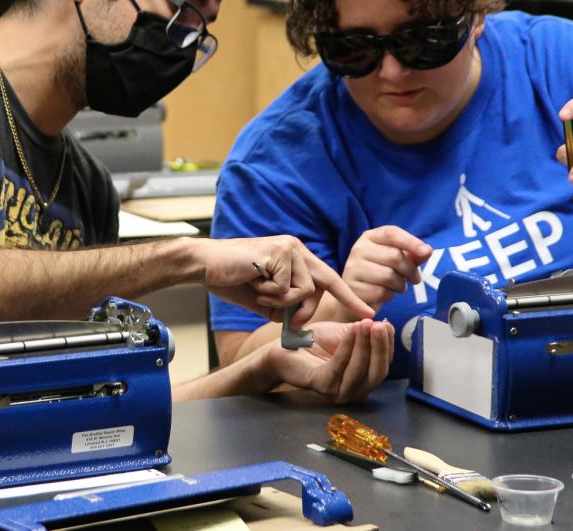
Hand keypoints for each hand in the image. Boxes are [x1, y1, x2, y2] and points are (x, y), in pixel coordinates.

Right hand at [195, 236, 374, 327]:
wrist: (204, 265)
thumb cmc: (231, 279)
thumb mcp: (265, 299)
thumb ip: (285, 307)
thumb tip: (300, 323)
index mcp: (296, 257)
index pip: (328, 279)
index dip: (349, 297)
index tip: (369, 313)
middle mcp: (297, 248)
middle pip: (319, 288)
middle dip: (301, 309)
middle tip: (274, 309)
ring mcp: (289, 248)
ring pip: (304, 290)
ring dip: (279, 300)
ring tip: (258, 289)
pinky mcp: (279, 253)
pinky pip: (286, 288)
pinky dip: (269, 294)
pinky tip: (253, 282)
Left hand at [262, 319, 393, 402]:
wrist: (285, 347)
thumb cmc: (315, 342)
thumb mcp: (345, 334)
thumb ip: (365, 333)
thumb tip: (386, 325)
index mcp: (363, 378)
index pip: (384, 364)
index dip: (387, 345)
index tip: (386, 324)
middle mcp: (354, 390)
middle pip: (377, 373)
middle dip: (380, 348)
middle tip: (379, 326)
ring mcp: (339, 391)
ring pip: (360, 370)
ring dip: (365, 345)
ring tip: (366, 325)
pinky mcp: (322, 386)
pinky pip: (339, 366)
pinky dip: (347, 347)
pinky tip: (352, 330)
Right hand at [342, 226, 431, 308]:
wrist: (355, 296)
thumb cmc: (380, 273)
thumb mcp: (396, 260)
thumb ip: (412, 254)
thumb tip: (427, 251)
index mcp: (370, 237)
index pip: (391, 233)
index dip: (411, 242)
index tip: (426, 252)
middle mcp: (358, 249)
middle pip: (394, 256)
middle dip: (410, 270)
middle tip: (415, 279)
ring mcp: (353, 268)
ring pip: (389, 276)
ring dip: (400, 285)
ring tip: (398, 286)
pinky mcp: (353, 288)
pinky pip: (381, 292)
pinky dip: (389, 296)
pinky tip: (385, 293)